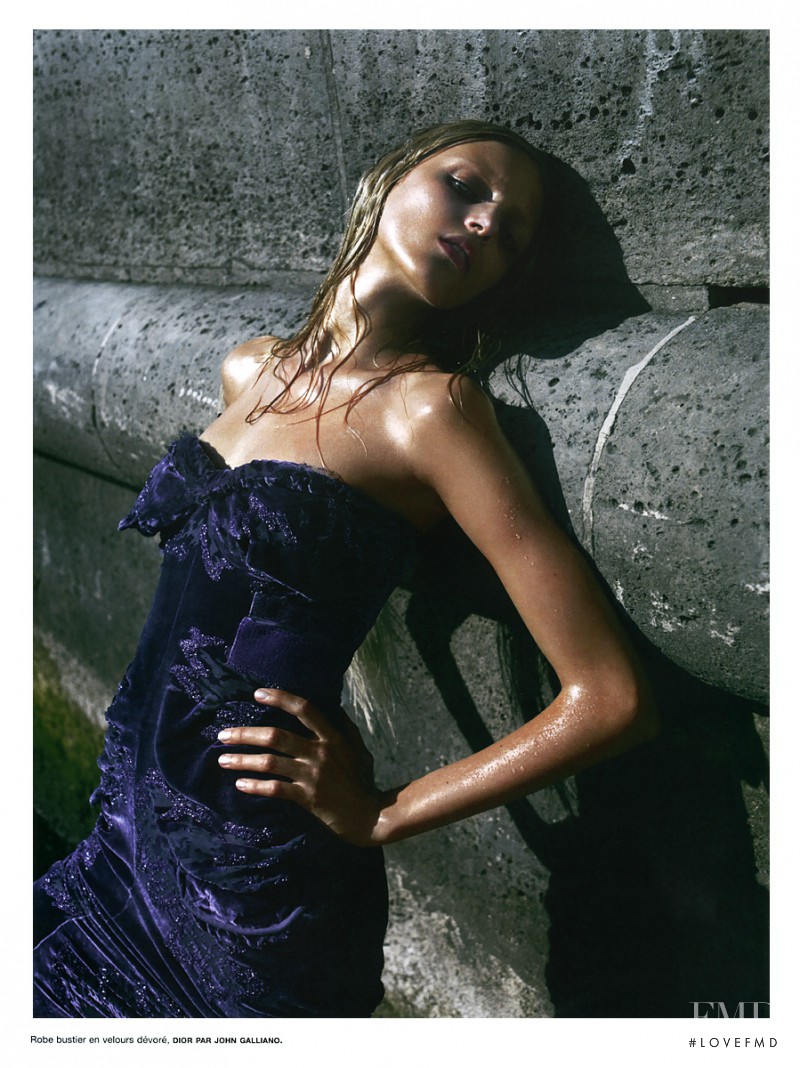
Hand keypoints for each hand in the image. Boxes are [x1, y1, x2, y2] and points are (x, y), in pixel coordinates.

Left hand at [216, 688, 386, 846]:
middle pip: (276, 737)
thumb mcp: (358, 748)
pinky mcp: (307, 798)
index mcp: (332, 737)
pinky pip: (275, 789)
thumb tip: (332, 707)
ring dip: (243, 760)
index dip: (281, 699)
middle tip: (223, 734)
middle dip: (246, 734)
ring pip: (270, 763)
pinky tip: (240, 784)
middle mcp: (320, 752)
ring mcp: (312, 776)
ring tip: (222, 759)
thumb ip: (344, 727)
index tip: (258, 694)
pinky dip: (255, 786)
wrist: (369, 816)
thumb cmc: (363, 780)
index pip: (304, 710)